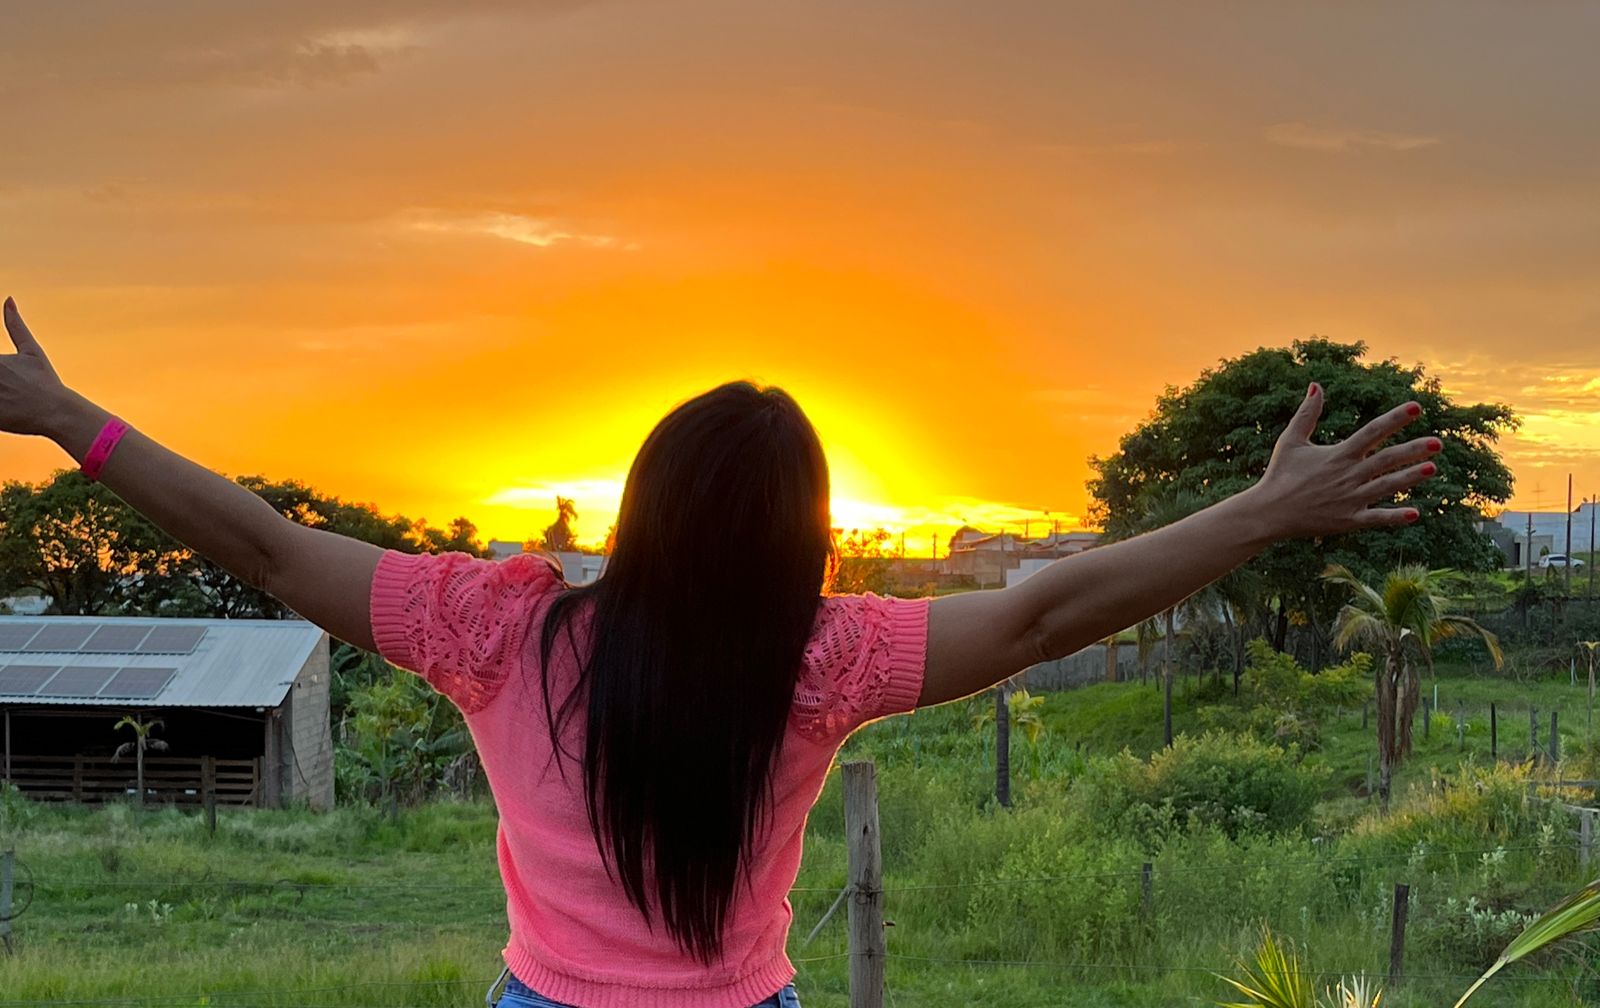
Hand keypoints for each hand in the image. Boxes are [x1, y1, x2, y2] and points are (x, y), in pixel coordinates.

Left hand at [1, 297, 73, 436]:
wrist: (57, 411)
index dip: (0, 370)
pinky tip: (8, 408)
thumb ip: (15, 326)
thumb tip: (9, 299)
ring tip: (11, 397)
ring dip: (0, 394)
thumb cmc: (46, 382)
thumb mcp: (32, 351)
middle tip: (11, 387)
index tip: (7, 374)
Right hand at [1249, 382, 1440, 539]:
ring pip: (1386, 486)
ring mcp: (1350, 499)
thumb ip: (1307, 413)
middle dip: (1413, 450)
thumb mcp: (1291, 441)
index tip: (1417, 408)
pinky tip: (1416, 513)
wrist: (1267, 512)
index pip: (1372, 432)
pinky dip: (1395, 517)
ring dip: (1410, 478)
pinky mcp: (1348, 521)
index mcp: (1338, 455)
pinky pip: (1375, 518)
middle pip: (1386, 459)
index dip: (1395, 419)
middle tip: (1438, 443)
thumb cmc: (1279, 474)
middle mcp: (1348, 475)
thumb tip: (1316, 385)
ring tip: (1432, 468)